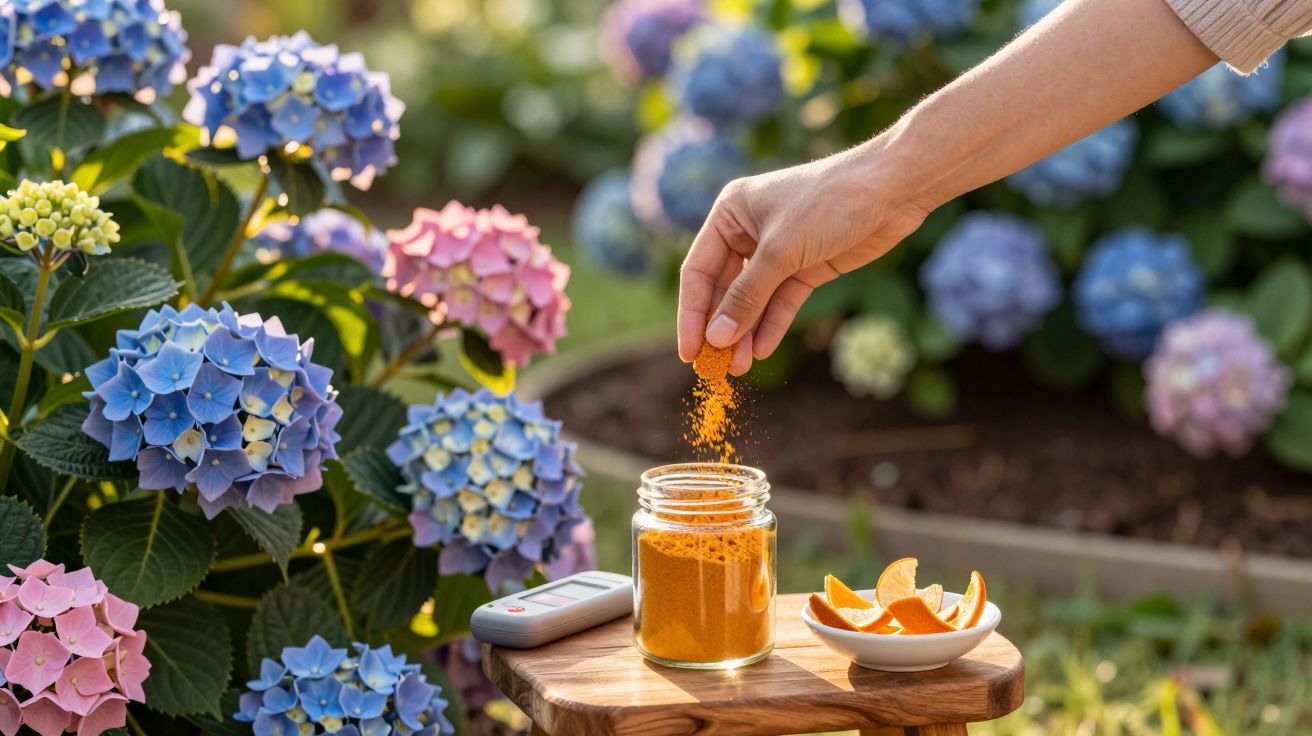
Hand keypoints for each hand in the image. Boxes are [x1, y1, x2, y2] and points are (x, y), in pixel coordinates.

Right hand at [677, 143, 930, 373]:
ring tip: (738, 368)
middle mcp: (748, 231)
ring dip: (746, 333)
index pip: (698, 271)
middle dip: (722, 328)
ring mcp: (778, 250)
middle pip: (724, 289)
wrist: (893, 189)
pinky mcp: (806, 266)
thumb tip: (716, 338)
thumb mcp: (781, 251)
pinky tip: (762, 350)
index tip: (689, 353)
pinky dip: (771, 325)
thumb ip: (747, 297)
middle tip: (715, 367)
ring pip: (754, 300)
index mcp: (730, 214)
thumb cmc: (829, 202)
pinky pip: (781, 302)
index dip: (692, 314)